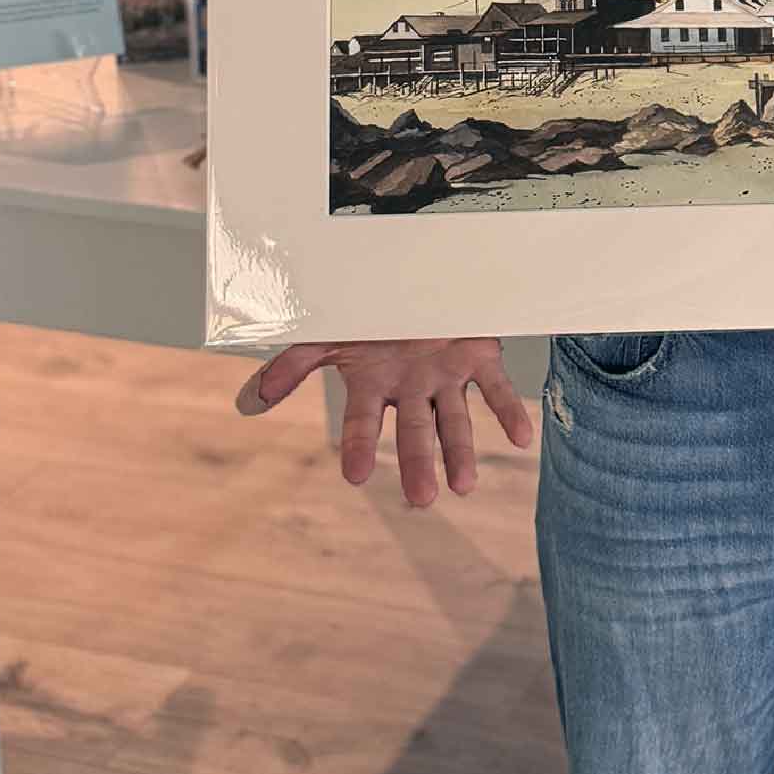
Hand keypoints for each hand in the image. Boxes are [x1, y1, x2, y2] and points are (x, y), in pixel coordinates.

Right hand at [235, 337, 533, 507]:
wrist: (418, 274)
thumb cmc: (369, 312)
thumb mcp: (328, 331)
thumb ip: (292, 365)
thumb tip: (250, 403)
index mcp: (374, 384)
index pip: (361, 423)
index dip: (356, 447)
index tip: (352, 476)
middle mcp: (412, 388)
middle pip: (414, 433)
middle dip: (418, 465)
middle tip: (423, 499)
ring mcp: (447, 376)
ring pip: (455, 420)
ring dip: (462, 452)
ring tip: (464, 486)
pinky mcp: (480, 358)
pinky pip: (497, 389)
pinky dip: (509, 413)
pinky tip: (523, 439)